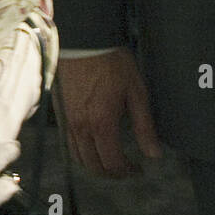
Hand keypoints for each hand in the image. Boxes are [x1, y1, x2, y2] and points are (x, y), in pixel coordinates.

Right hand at [58, 49, 161, 177]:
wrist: (86, 41)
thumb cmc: (112, 62)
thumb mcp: (136, 92)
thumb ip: (144, 126)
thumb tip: (153, 153)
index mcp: (102, 123)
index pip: (112, 163)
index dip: (127, 172)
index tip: (138, 169)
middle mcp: (82, 127)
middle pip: (93, 165)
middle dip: (111, 173)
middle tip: (126, 169)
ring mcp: (69, 121)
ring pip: (78, 157)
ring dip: (95, 165)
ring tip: (110, 160)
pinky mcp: (61, 113)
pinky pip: (69, 143)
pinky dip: (81, 152)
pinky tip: (93, 145)